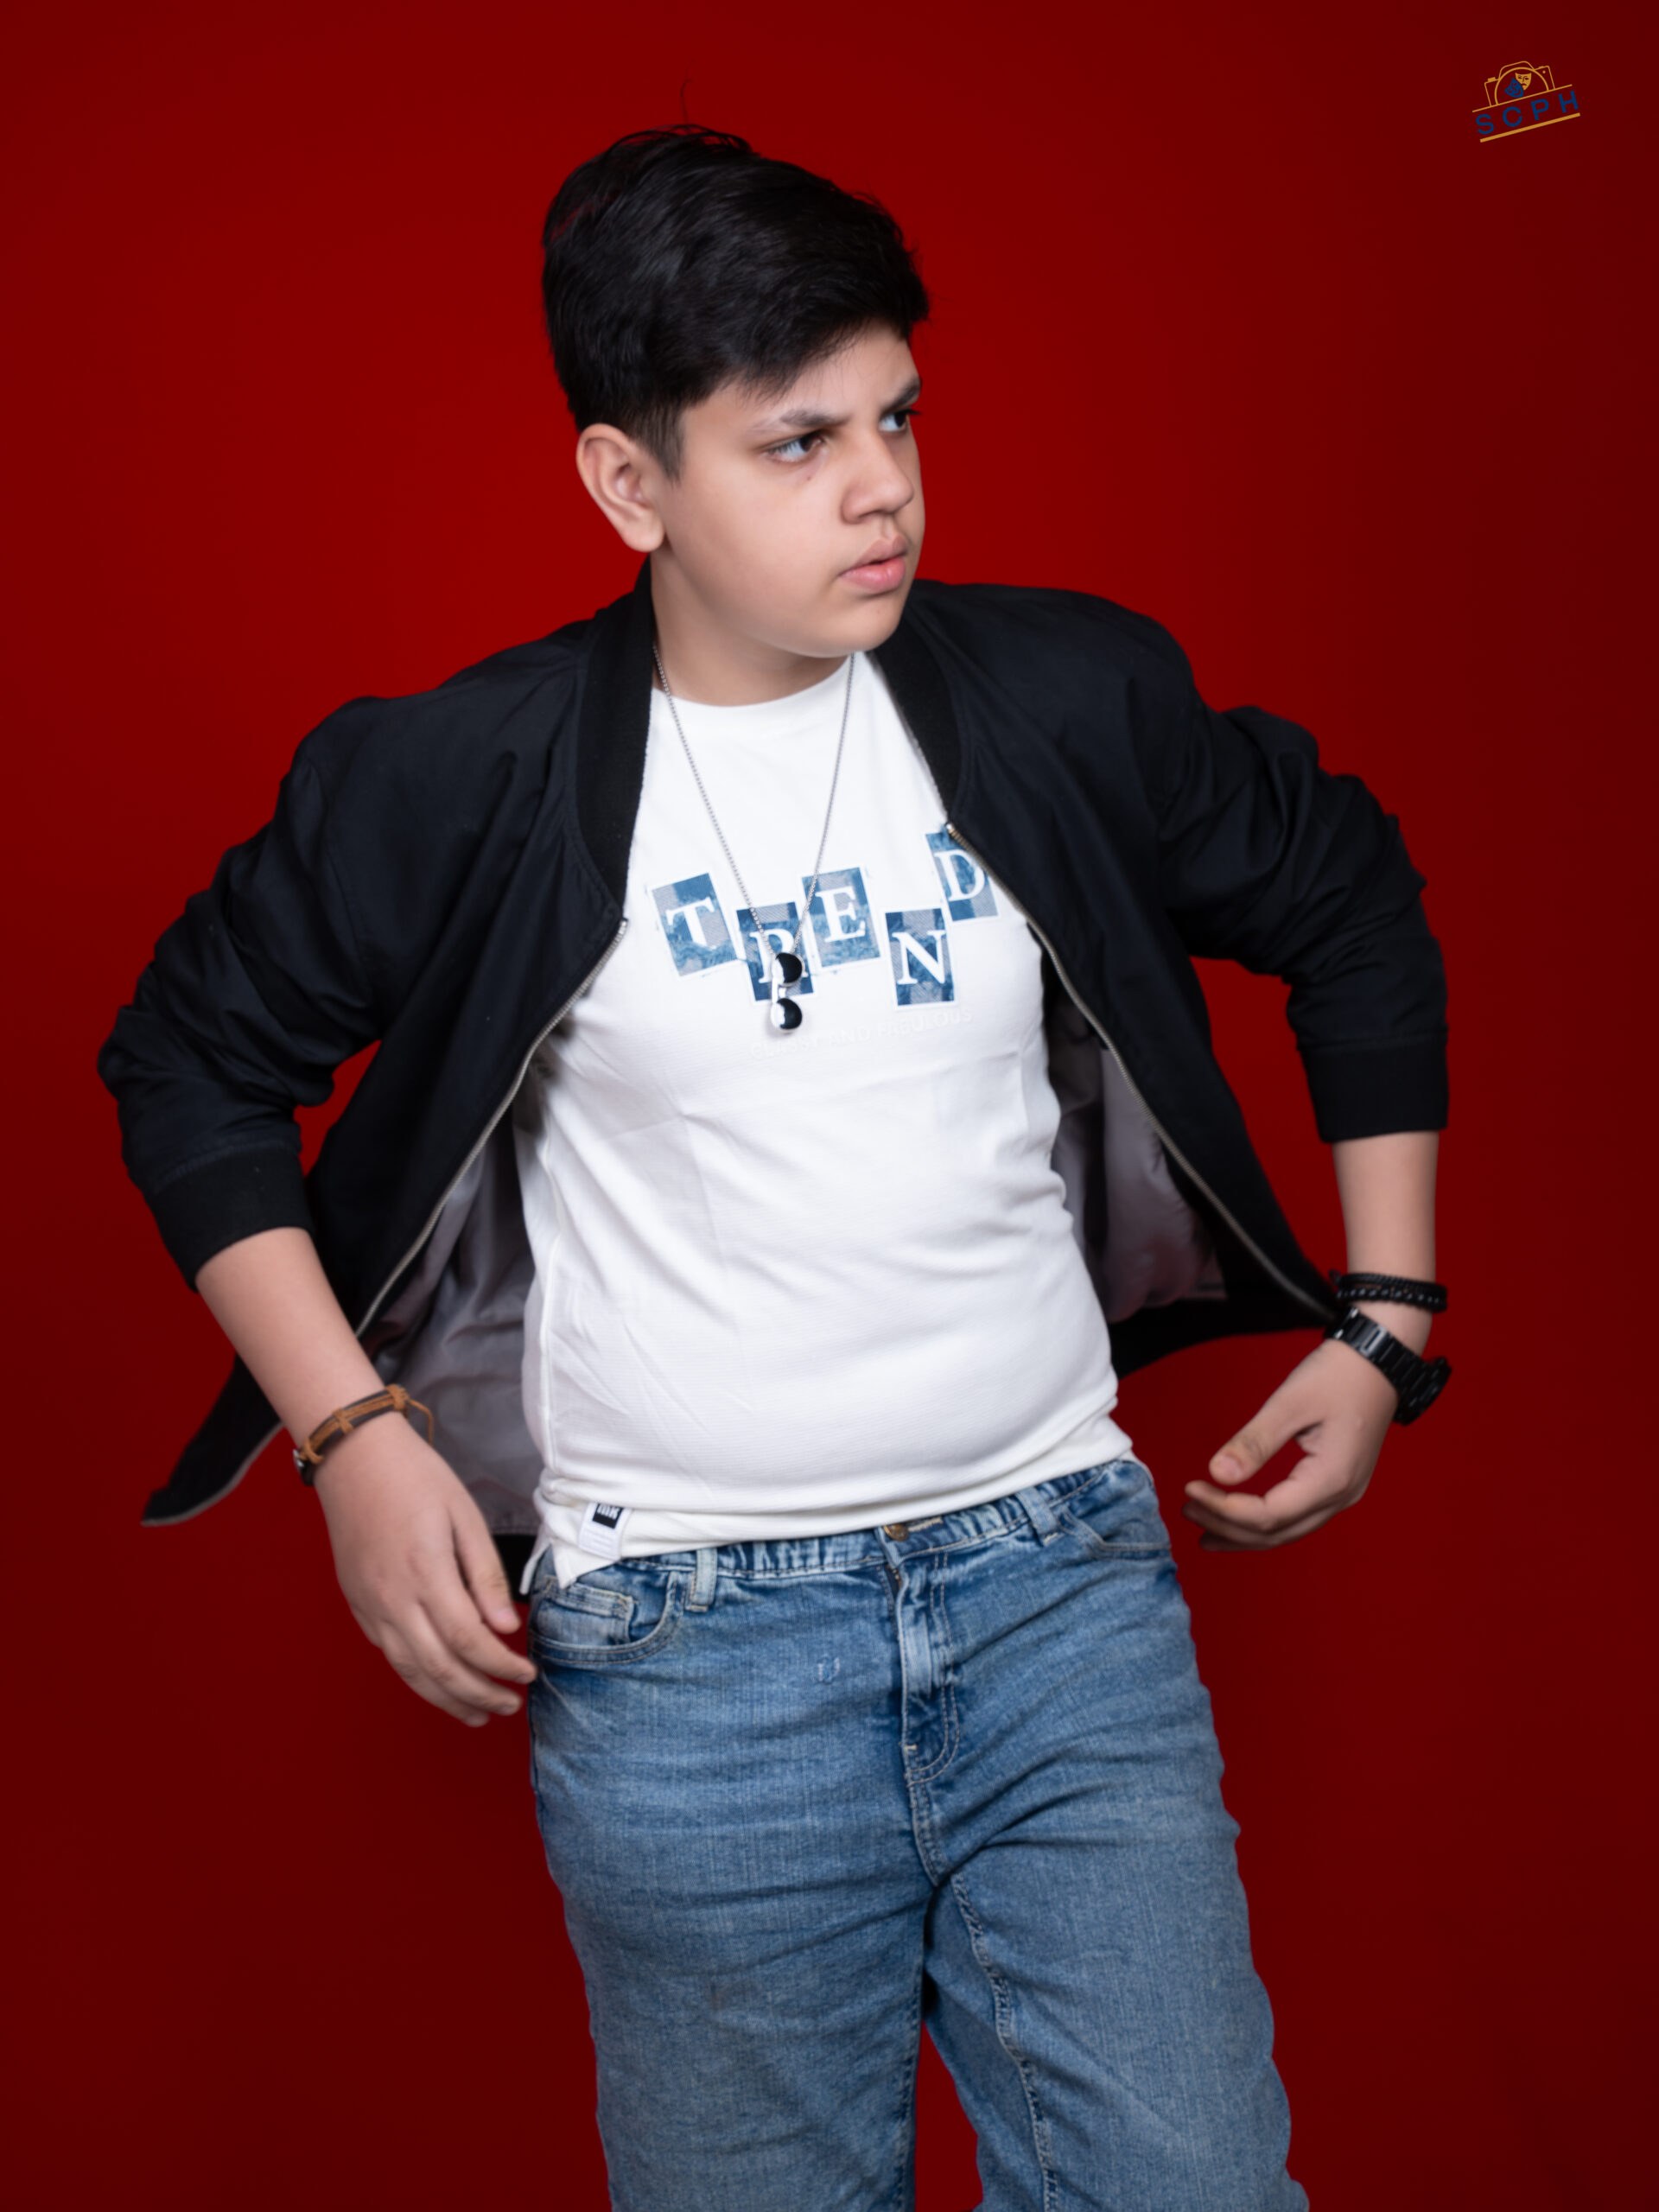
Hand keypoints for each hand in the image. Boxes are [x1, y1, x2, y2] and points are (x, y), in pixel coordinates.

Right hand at [313, 1415, 537, 1723]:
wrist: (354, 1457)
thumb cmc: (416, 1478)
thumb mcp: (465, 1516)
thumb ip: (486, 1576)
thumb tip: (506, 1629)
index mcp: (426, 1573)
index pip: (469, 1641)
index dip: (501, 1666)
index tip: (527, 1674)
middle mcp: (392, 1598)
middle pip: (439, 1669)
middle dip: (479, 1695)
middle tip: (510, 1706)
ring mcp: (370, 1605)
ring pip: (409, 1672)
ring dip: (447, 1700)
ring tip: (478, 1714)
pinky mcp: (357, 1604)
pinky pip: (389, 1654)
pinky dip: (418, 1677)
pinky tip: (440, 1682)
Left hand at [1181, 1324, 1410, 1550]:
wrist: (1379, 1361)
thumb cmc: (1338, 1375)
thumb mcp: (1290, 1403)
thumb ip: (1254, 1442)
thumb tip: (1216, 1474)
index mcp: (1331, 1479)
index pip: (1268, 1514)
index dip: (1224, 1509)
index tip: (1191, 1489)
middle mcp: (1341, 1496)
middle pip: (1277, 1532)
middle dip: (1228, 1527)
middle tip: (1187, 1510)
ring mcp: (1343, 1494)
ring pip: (1288, 1531)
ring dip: (1244, 1532)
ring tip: (1202, 1527)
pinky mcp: (1339, 1485)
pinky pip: (1298, 1517)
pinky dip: (1265, 1522)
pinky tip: (1239, 1520)